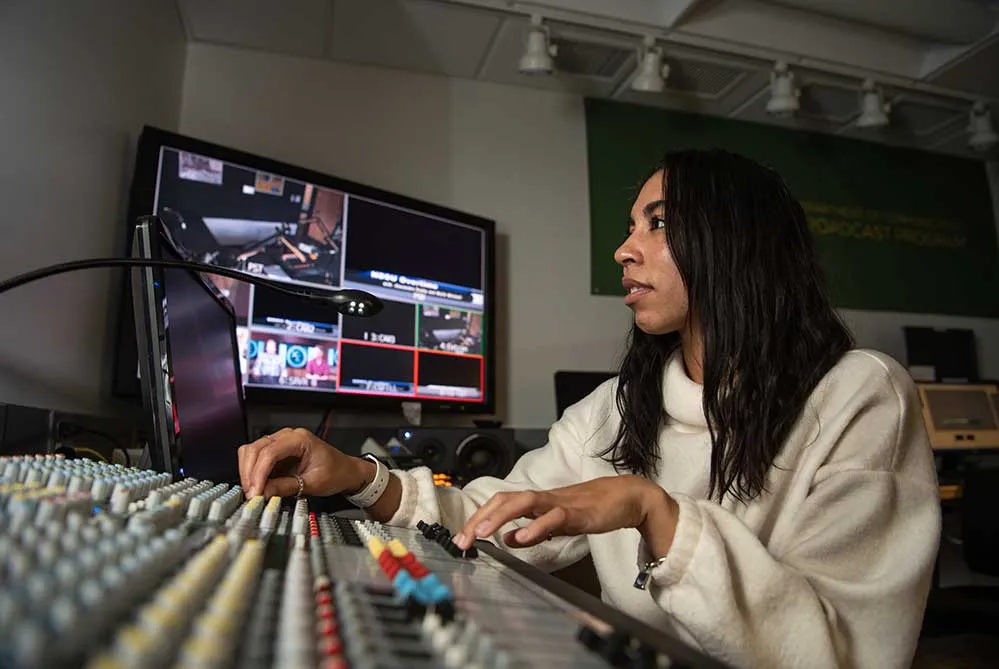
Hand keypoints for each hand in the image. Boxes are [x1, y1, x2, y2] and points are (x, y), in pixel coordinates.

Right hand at [237, 427, 367, 498]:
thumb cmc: (336, 472)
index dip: (259, 473)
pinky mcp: (277, 452)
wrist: (346, 471)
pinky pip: (257, 458)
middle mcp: (287, 436)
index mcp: (300, 438)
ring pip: (251, 452)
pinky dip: (253, 472)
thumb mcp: (313, 483)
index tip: (256, 492)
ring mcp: (280, 442)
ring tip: (254, 492)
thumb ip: (287, 487)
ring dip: (248, 472)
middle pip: (255, 449)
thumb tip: (264, 493)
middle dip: (250, 473)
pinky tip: (258, 486)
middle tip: (252, 495)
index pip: (270, 452)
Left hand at [452, 475, 678, 551]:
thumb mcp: (557, 523)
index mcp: (538, 501)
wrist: (630, 497)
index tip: (461, 539)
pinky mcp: (578, 512)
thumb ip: (532, 530)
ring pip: (524, 502)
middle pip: (504, 500)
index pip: (500, 504)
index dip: (479, 518)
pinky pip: (553, 518)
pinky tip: (520, 538)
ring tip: (481, 534)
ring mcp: (560, 503)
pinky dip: (535, 527)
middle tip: (461, 540)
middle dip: (480, 518)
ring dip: (499, 517)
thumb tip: (507, 539)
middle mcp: (544, 498)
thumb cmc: (595, 509)